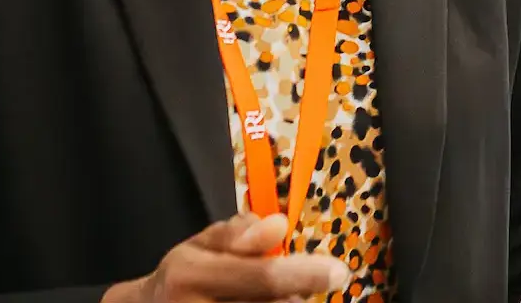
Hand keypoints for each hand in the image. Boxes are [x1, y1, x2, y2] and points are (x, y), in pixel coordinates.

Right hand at [102, 214, 353, 302]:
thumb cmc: (181, 277)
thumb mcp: (200, 245)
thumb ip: (239, 234)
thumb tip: (278, 225)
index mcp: (191, 276)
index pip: (262, 278)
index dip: (304, 275)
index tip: (339, 271)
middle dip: (296, 297)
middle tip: (302, 289)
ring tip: (275, 297)